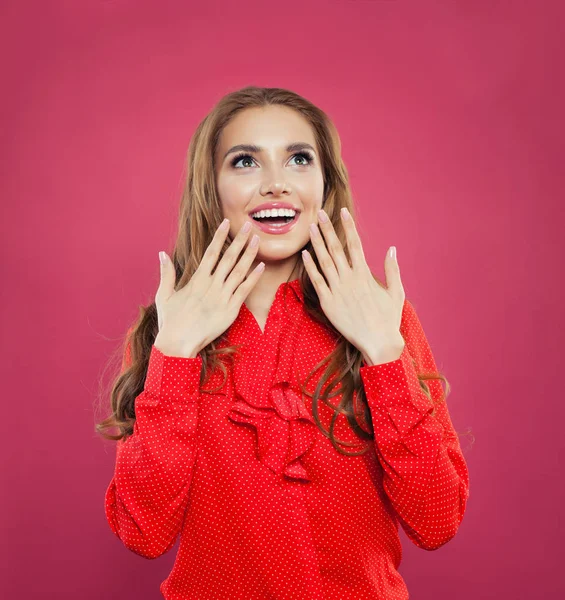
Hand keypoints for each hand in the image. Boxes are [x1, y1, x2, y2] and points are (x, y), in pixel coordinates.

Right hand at [155, 220, 263, 356]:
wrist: (178, 343)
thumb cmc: (170, 321)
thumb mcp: (164, 295)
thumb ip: (166, 273)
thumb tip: (162, 254)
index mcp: (197, 280)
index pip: (211, 252)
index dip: (219, 236)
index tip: (226, 222)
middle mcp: (211, 285)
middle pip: (229, 257)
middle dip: (240, 240)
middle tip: (249, 226)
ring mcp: (222, 297)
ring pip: (239, 271)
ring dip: (249, 254)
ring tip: (257, 240)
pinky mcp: (231, 309)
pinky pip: (244, 290)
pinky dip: (253, 277)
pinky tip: (261, 266)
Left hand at [301, 208, 405, 362]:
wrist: (378, 342)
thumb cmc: (388, 319)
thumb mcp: (396, 292)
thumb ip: (392, 269)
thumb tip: (392, 249)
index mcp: (366, 275)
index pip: (355, 244)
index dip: (348, 227)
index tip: (343, 212)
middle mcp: (350, 279)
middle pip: (336, 248)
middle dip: (327, 229)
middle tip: (319, 213)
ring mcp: (337, 291)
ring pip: (324, 262)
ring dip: (316, 243)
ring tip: (310, 228)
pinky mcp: (328, 303)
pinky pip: (316, 282)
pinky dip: (310, 267)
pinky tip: (304, 255)